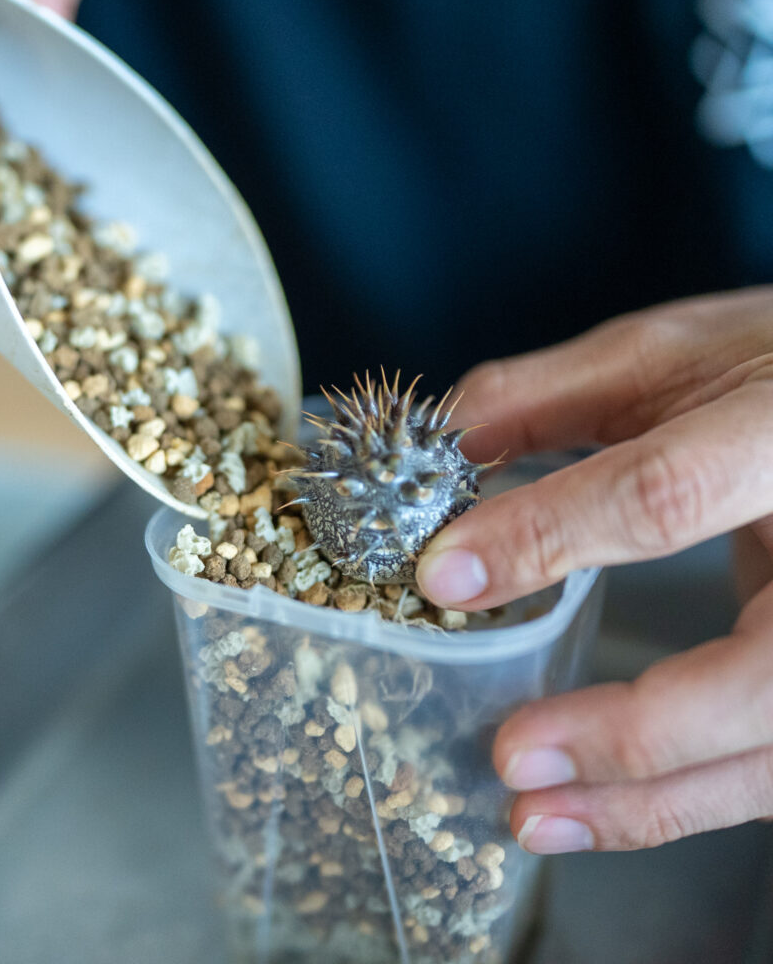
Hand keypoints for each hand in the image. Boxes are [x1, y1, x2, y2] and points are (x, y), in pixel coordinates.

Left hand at [415, 287, 772, 852]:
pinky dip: (679, 800)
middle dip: (632, 731)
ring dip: (651, 802)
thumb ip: (545, 397)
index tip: (444, 574)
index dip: (548, 535)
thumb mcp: (662, 356)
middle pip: (760, 673)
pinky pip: (764, 761)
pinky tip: (599, 810)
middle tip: (510, 758)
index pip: (663, 492)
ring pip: (771, 746)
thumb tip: (435, 447)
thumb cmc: (765, 369)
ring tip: (533, 819)